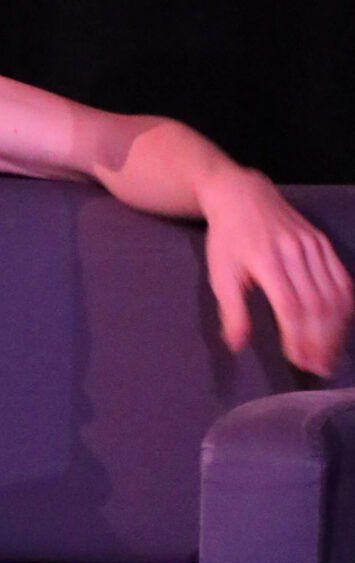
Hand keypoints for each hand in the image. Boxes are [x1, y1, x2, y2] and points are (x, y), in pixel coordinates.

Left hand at [202, 169, 352, 378]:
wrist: (243, 195)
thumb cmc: (227, 239)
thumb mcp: (220, 274)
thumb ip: (231, 311)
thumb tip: (237, 346)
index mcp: (267, 261)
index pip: (291, 307)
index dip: (298, 337)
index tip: (298, 360)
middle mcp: (296, 252)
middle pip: (317, 304)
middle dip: (320, 341)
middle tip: (317, 367)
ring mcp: (313, 246)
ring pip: (335, 294)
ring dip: (335, 329)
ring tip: (329, 354)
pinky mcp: (323, 243)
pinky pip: (342, 279)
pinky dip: (344, 306)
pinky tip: (338, 327)